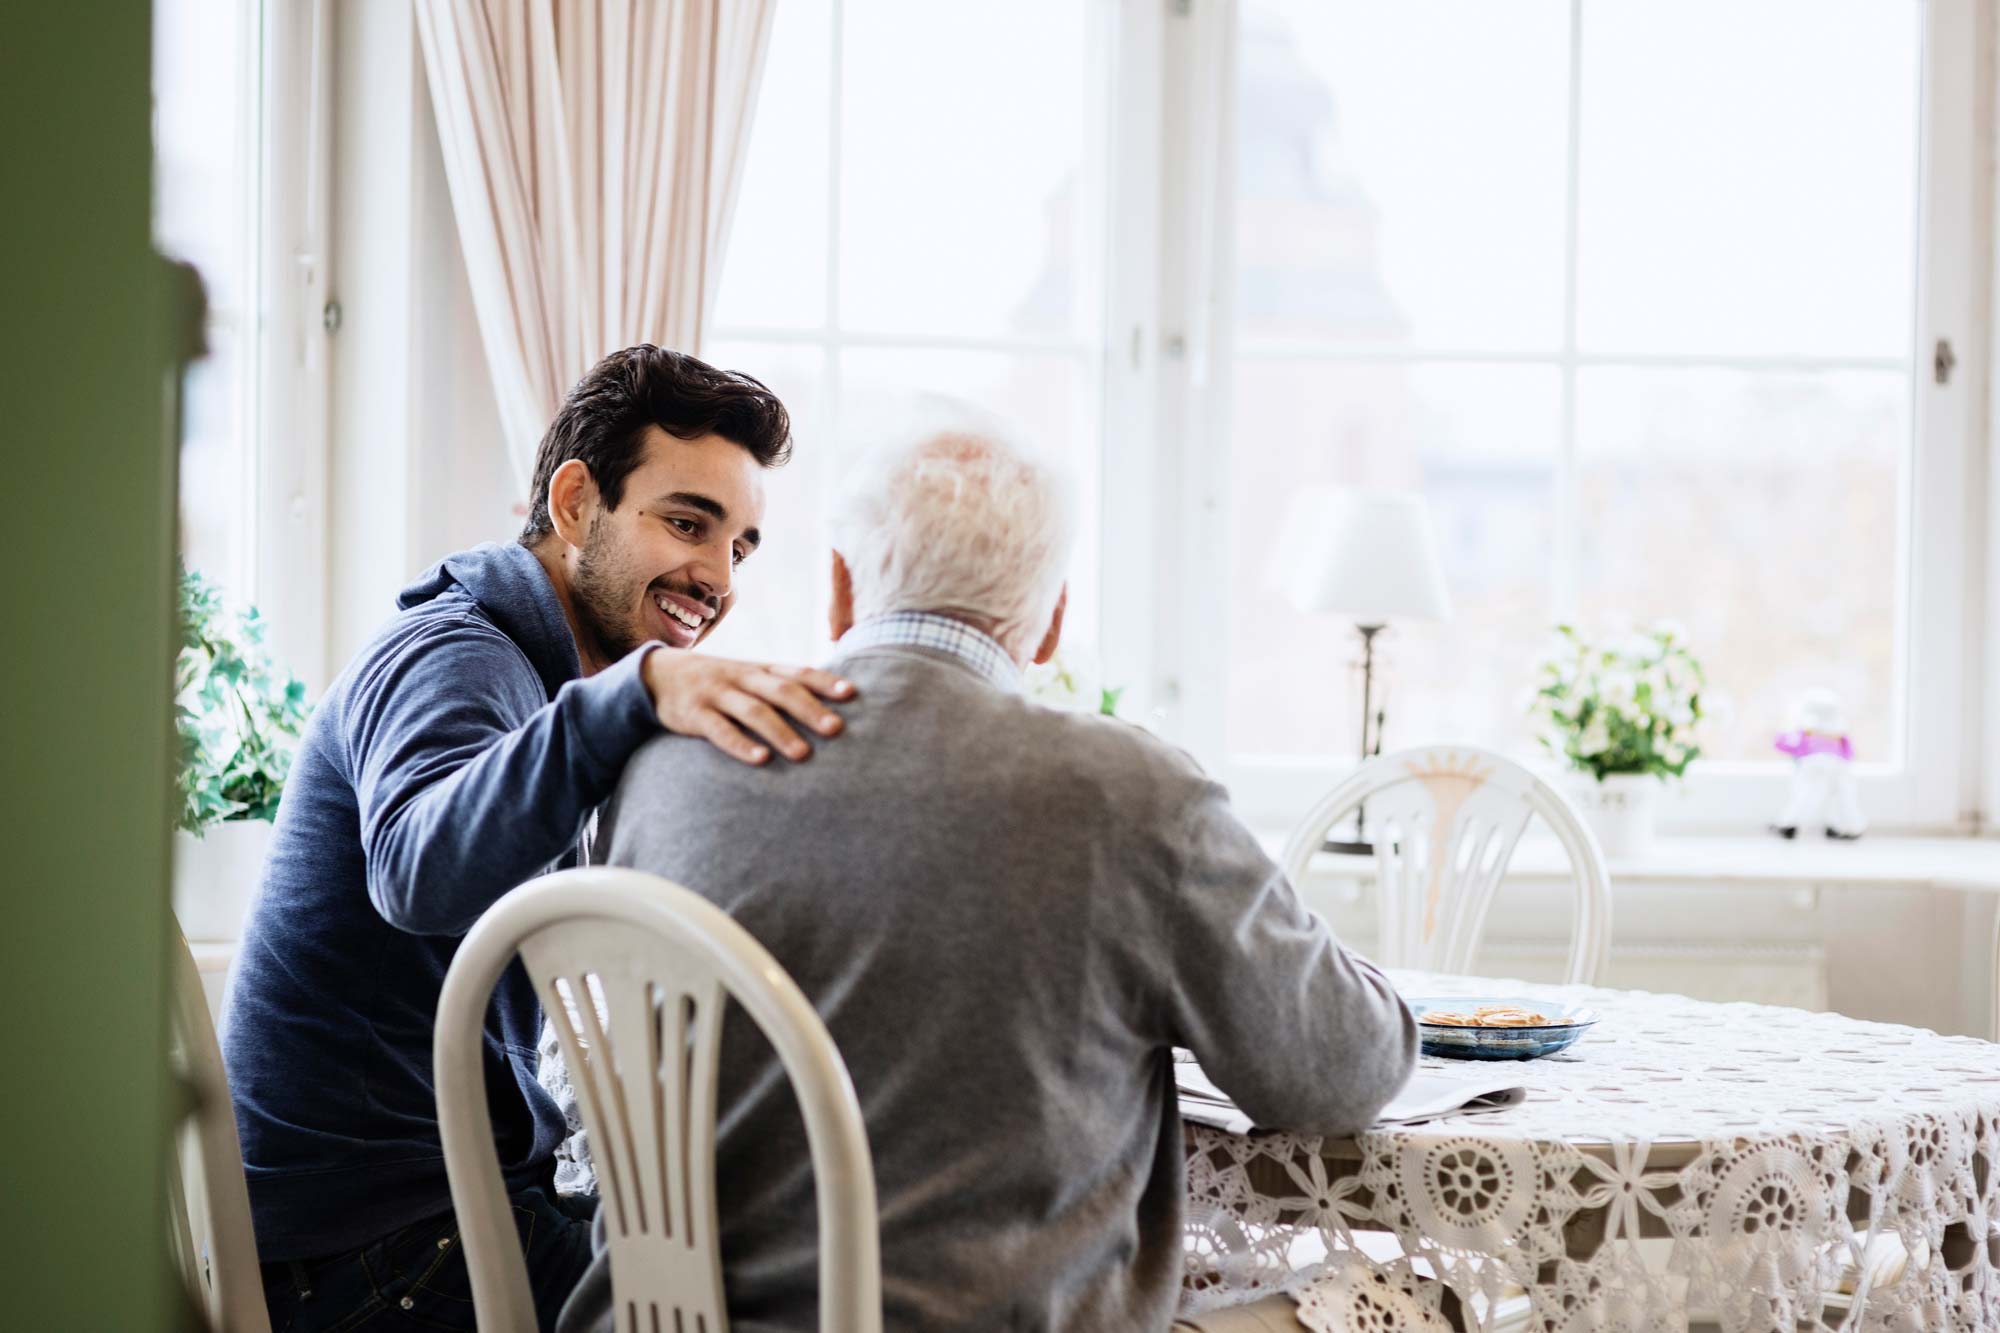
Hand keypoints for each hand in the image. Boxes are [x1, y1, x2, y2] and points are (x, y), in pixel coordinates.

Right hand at [643, 651, 854, 764]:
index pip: (798, 671)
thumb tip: (830, 703)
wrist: (658, 675)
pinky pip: (719, 730)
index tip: (852, 694)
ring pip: (753, 711)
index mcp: (760, 669)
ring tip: (804, 754)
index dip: (824, 682)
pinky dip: (741, 745)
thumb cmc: (720, 682)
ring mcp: (717, 694)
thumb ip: (782, 685)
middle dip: (809, 709)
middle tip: (835, 729)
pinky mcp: (693, 714)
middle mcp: (742, 677)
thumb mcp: (749, 676)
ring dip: (780, 732)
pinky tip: (761, 760)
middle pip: (781, 690)